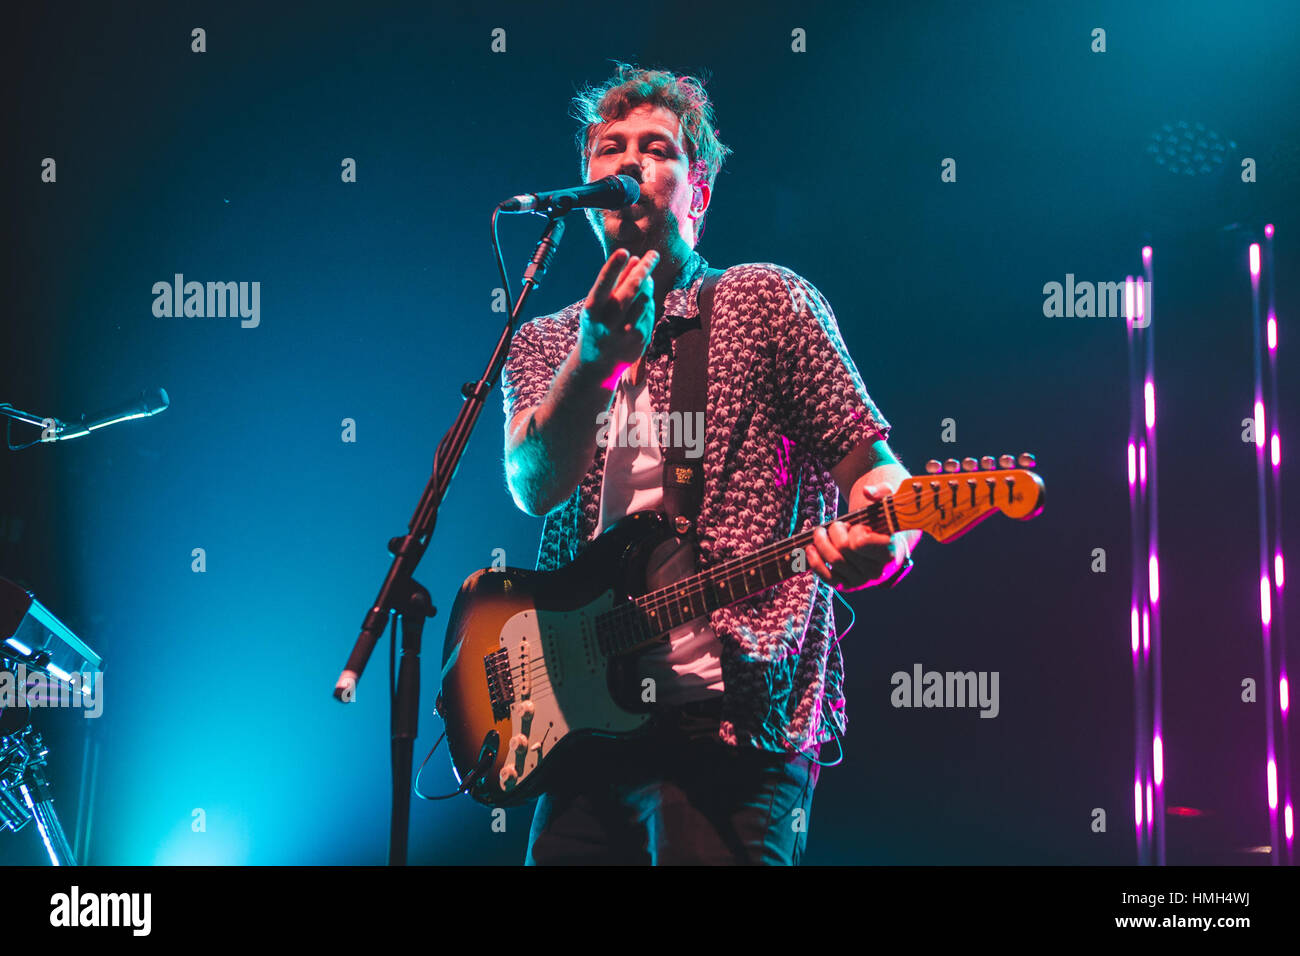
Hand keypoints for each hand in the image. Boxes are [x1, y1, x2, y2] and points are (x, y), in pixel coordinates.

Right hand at [577, 248, 658, 375]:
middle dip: (644, 269)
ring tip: (646, 278)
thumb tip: (635, 259)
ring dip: (647, 285)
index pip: (603, 284)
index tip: (624, 251)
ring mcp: (626, 333)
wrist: (597, 363)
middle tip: (653, 254)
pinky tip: (643, 301)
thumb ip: (615, 283)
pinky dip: (648, 303)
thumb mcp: (598, 305)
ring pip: (644, 299)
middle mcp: (608, 322)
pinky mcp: (640, 340)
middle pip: (632, 289)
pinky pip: (649, 313)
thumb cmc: (597, 324)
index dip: (613, 267)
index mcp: (592, 310)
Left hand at [807, 484, 912, 590]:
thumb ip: (882, 492)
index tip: (857, 526)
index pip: (860, 543)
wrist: (882, 544)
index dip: (854, 530)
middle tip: (838, 524)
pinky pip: (827, 578)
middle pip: (843, 548)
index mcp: (889, 552)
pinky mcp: (848, 586)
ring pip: (833, 560)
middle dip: (835, 530)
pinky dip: (815, 561)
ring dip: (822, 542)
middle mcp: (877, 571)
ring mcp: (862, 581)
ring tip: (822, 532)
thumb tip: (867, 491)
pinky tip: (810, 548)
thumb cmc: (882, 522)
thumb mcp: (886, 504)